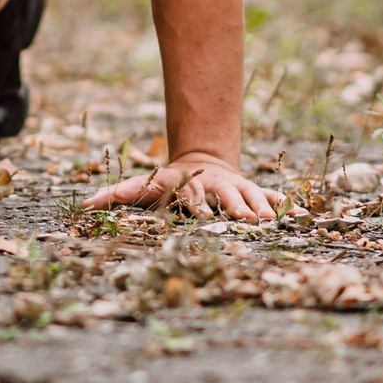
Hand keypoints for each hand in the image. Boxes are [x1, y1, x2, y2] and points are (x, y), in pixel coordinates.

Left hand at [84, 152, 276, 221]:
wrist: (200, 162)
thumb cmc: (166, 183)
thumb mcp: (141, 186)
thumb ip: (116, 194)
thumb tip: (84, 204)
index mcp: (188, 185)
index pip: (190, 192)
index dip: (194, 201)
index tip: (199, 214)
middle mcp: (215, 185)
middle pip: (225, 193)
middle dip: (235, 204)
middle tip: (245, 218)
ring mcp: (236, 187)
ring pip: (251, 194)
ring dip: (261, 206)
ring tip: (271, 220)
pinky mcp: (252, 191)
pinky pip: (271, 196)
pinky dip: (283, 203)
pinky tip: (297, 212)